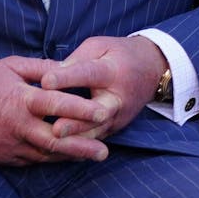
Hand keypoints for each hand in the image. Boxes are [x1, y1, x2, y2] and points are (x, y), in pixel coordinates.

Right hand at [0, 56, 110, 165]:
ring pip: (45, 154)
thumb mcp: (12, 66)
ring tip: (94, 154)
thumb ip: (43, 67)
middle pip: (54, 140)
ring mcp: (9, 144)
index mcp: (20, 99)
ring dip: (70, 156)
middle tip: (105, 151)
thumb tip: (69, 67)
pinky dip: (51, 158)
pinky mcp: (4, 157)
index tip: (103, 112)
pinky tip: (68, 156)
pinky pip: (32, 160)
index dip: (80, 109)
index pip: (56, 105)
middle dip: (82, 146)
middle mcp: (16, 125)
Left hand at [41, 35, 165, 141]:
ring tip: (56, 142)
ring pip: (96, 131)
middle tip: (55, 129)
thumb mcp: (100, 47)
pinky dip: (79, 146)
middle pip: (97, 111)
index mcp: (113, 70)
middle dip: (76, 122)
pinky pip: (96, 140)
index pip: (88, 74)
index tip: (45, 81)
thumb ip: (76, 60)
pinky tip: (61, 151)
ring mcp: (119, 116)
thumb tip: (49, 77)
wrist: (153, 69)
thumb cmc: (120, 54)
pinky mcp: (115, 128)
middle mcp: (118, 97)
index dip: (67, 78)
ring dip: (76, 138)